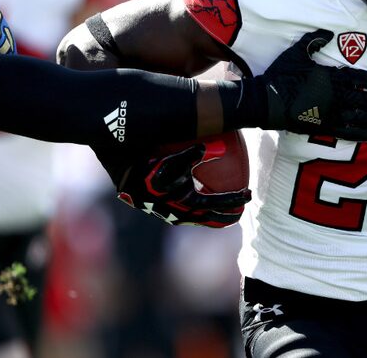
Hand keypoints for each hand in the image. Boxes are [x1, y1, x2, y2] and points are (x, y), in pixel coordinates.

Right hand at [115, 144, 250, 227]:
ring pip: (194, 217)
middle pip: (207, 217)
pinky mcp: (156, 209)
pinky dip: (194, 210)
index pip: (215, 204)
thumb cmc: (147, 163)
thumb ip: (193, 155)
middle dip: (225, 214)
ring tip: (223, 211)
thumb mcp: (172, 159)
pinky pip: (181, 211)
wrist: (118, 171)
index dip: (233, 200)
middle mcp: (175, 212)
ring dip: (210, 215)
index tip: (248, 195)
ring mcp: (165, 212)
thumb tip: (219, 147)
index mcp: (184, 202)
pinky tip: (197, 202)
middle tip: (241, 209)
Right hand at [248, 29, 366, 140]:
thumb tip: (327, 32)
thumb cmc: (283, 76)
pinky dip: (365, 134)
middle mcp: (338, 98)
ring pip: (364, 118)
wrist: (268, 101)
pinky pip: (350, 133)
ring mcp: (333, 116)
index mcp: (334, 79)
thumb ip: (314, 40)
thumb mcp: (298, 52)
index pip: (364, 79)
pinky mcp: (326, 129)